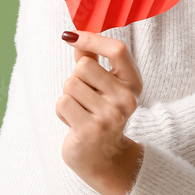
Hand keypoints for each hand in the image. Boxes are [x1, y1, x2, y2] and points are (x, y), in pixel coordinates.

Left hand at [55, 30, 144, 194]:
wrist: (104, 159)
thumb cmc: (100, 116)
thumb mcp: (103, 87)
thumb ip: (92, 60)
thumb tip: (74, 35)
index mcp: (133, 84)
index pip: (118, 50)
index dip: (92, 39)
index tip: (71, 37)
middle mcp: (126, 99)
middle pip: (84, 66)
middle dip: (75, 78)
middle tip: (84, 98)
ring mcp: (109, 116)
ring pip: (70, 85)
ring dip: (68, 97)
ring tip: (80, 112)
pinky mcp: (90, 130)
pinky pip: (62, 103)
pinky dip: (62, 111)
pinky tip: (74, 123)